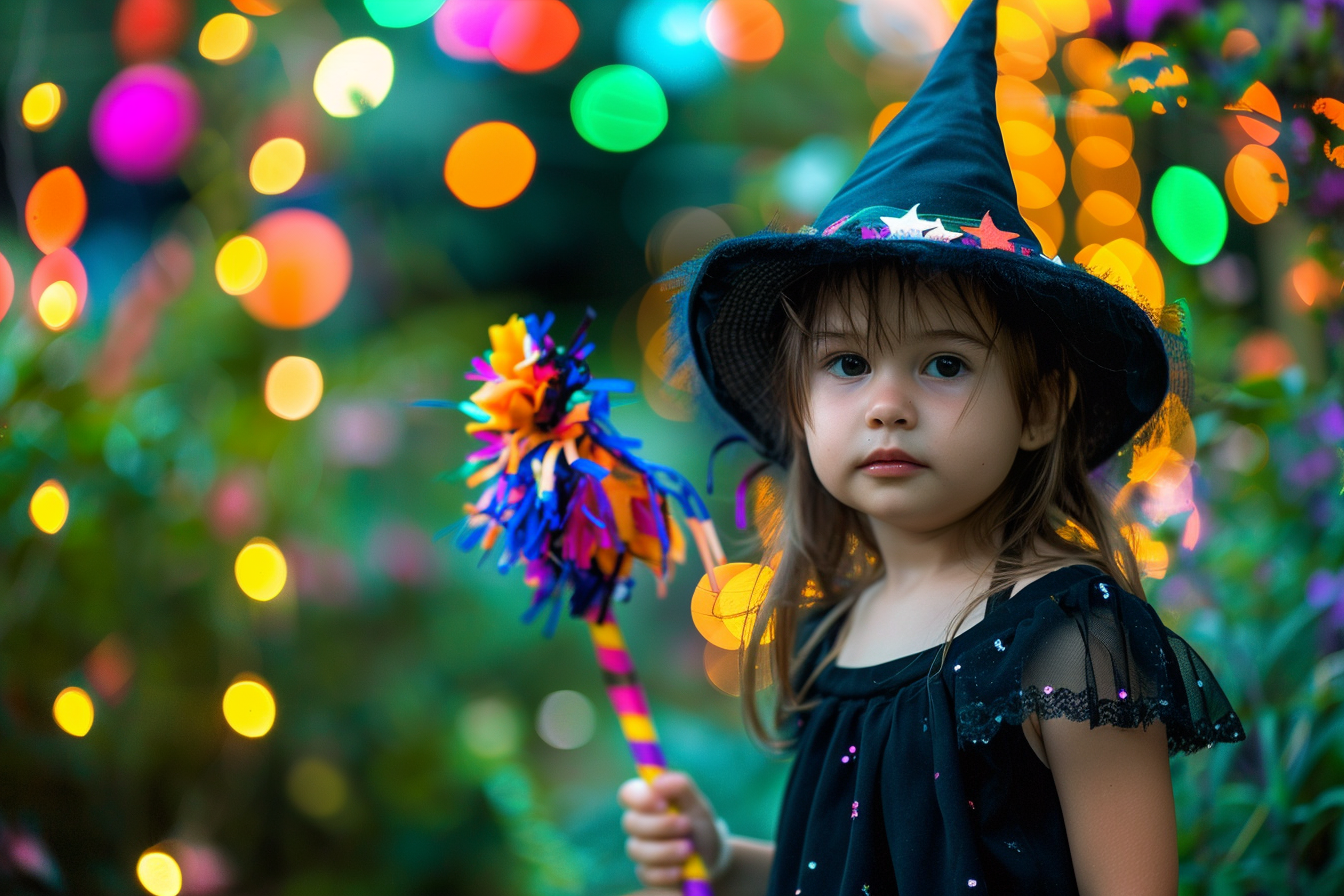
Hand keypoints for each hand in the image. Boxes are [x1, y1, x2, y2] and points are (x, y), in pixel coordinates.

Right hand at [618, 771, 723, 888]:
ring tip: (689, 850)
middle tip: (686, 825)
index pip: (628, 794)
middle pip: (630, 822)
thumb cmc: (701, 827)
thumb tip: (658, 781)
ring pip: (636, 849)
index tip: (662, 803)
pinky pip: (646, 873)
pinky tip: (681, 870)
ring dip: (665, 850)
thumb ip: (682, 788)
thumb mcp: (698, 807)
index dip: (639, 799)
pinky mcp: (645, 872)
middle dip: (660, 825)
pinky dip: (666, 872)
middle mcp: (639, 824)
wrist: (713, 860)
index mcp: (649, 801)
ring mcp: (640, 849)